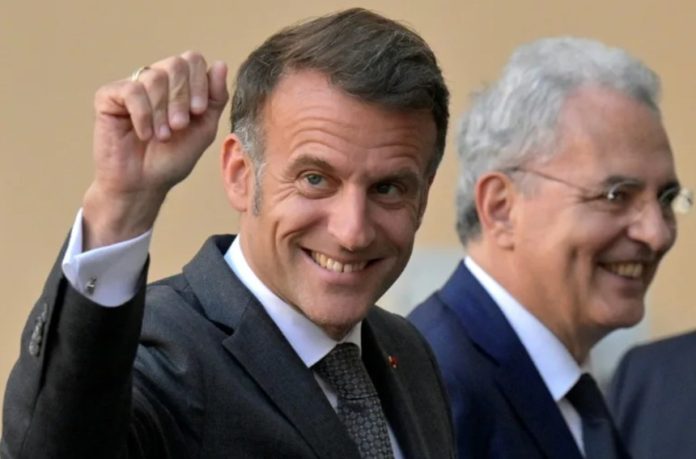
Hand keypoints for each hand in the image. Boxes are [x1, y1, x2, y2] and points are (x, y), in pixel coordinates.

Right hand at [82, 52, 228, 249]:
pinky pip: (131, 91)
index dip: (199, 83)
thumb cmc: (172, 158)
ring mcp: (131, 86)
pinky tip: (144, 134)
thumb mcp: (204, 128)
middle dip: (182, 98)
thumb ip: (215, 98)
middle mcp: (155, 80)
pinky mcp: (108, 97)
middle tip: (179, 126)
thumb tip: (219, 64)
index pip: (192, 60)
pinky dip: (143, 116)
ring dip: (163, 112)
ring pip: (154, 77)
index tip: (198, 111)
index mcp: (178, 84)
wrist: (143, 184)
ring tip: (162, 136)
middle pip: (175, 64)